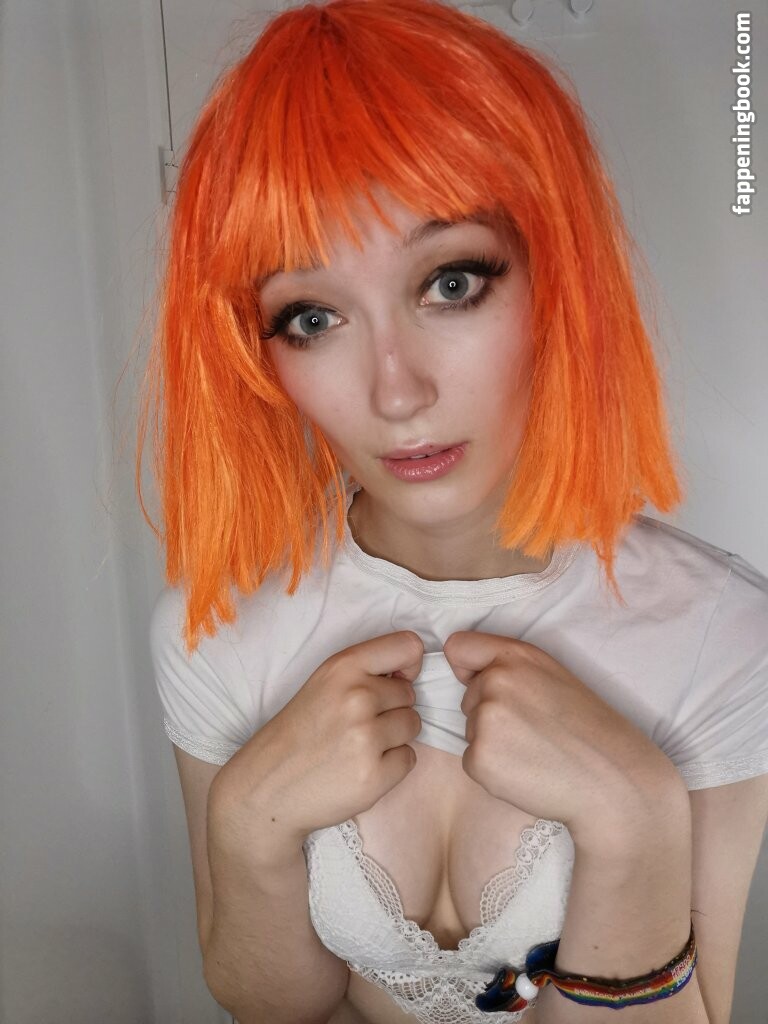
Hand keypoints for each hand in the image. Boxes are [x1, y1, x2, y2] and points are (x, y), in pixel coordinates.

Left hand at [442, 630, 682, 844]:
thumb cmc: (589, 729)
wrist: (613, 780)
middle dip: (491, 713)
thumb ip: (510, 667)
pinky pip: (472, 760)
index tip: (482, 683)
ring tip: (535, 751)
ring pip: (471, 729)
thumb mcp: (553, 676)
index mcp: (516, 655)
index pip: (458, 648)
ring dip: (493, 742)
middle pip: (468, 697)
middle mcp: (495, 681)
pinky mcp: (479, 759)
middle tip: (534, 730)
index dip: (467, 668)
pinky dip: (493, 770)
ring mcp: (484, 720)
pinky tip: (527, 772)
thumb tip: (466, 674)